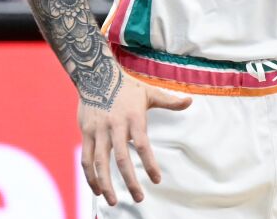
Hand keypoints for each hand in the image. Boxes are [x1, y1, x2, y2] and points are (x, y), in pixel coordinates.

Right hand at [79, 74, 191, 206]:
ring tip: (113, 201)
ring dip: (105, 183)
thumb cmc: (127, 87)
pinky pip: (86, 158)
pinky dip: (90, 175)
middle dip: (130, 181)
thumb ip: (169, 101)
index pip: (143, 144)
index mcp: (133, 117)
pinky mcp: (85, 133)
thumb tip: (190, 102)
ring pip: (100, 161)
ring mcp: (98, 130)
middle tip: (139, 198)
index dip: (149, 163)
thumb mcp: (149, 92)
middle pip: (121, 158)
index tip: (156, 179)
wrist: (96, 75)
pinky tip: (97, 189)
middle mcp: (115, 125)